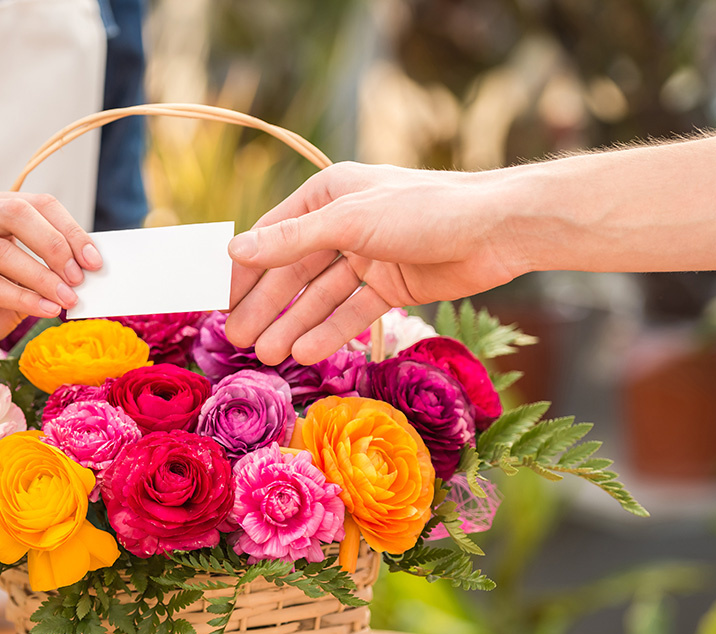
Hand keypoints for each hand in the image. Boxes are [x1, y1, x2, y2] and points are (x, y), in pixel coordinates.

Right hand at [0, 191, 102, 374]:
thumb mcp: (22, 281)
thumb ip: (48, 267)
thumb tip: (90, 266)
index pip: (36, 203)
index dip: (70, 229)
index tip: (95, 261)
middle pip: (16, 214)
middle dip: (56, 245)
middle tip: (80, 278)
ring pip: (2, 252)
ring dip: (43, 279)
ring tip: (68, 300)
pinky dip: (22, 298)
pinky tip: (46, 311)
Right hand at [223, 162, 522, 364]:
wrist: (496, 229)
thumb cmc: (422, 210)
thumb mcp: (348, 222)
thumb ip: (291, 242)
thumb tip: (235, 251)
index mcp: (327, 196)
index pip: (272, 236)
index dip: (244, 270)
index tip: (219, 302)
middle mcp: (343, 225)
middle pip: (293, 272)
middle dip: (266, 306)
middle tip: (238, 340)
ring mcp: (367, 258)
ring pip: (320, 297)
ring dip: (294, 325)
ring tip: (269, 356)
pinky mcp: (391, 286)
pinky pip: (351, 312)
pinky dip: (329, 332)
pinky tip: (306, 353)